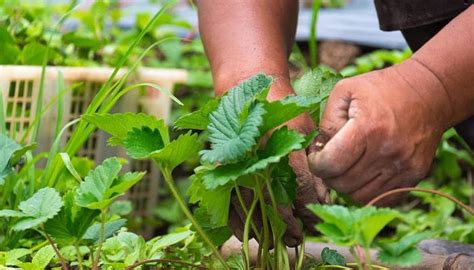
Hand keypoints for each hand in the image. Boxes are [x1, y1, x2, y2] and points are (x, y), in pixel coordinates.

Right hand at [228, 86, 329, 246]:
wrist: (243, 87)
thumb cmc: (279, 105)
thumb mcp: (304, 128)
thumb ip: (313, 163)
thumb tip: (321, 197)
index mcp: (281, 144)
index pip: (299, 188)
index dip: (308, 209)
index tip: (314, 220)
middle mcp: (257, 156)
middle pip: (273, 203)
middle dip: (288, 225)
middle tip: (298, 238)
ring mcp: (235, 161)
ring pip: (249, 207)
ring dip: (264, 229)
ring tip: (278, 241)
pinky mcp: (219, 166)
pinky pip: (226, 201)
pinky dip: (236, 221)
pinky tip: (247, 234)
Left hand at [308, 59, 451, 204]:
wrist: (429, 92)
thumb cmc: (381, 88)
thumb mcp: (345, 90)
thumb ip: (327, 120)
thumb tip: (320, 149)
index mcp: (368, 128)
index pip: (331, 164)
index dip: (316, 163)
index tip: (316, 155)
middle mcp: (388, 151)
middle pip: (343, 183)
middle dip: (329, 174)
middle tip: (330, 160)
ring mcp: (404, 166)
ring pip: (360, 196)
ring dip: (346, 185)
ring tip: (345, 166)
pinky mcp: (414, 175)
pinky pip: (381, 198)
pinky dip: (367, 190)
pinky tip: (363, 173)